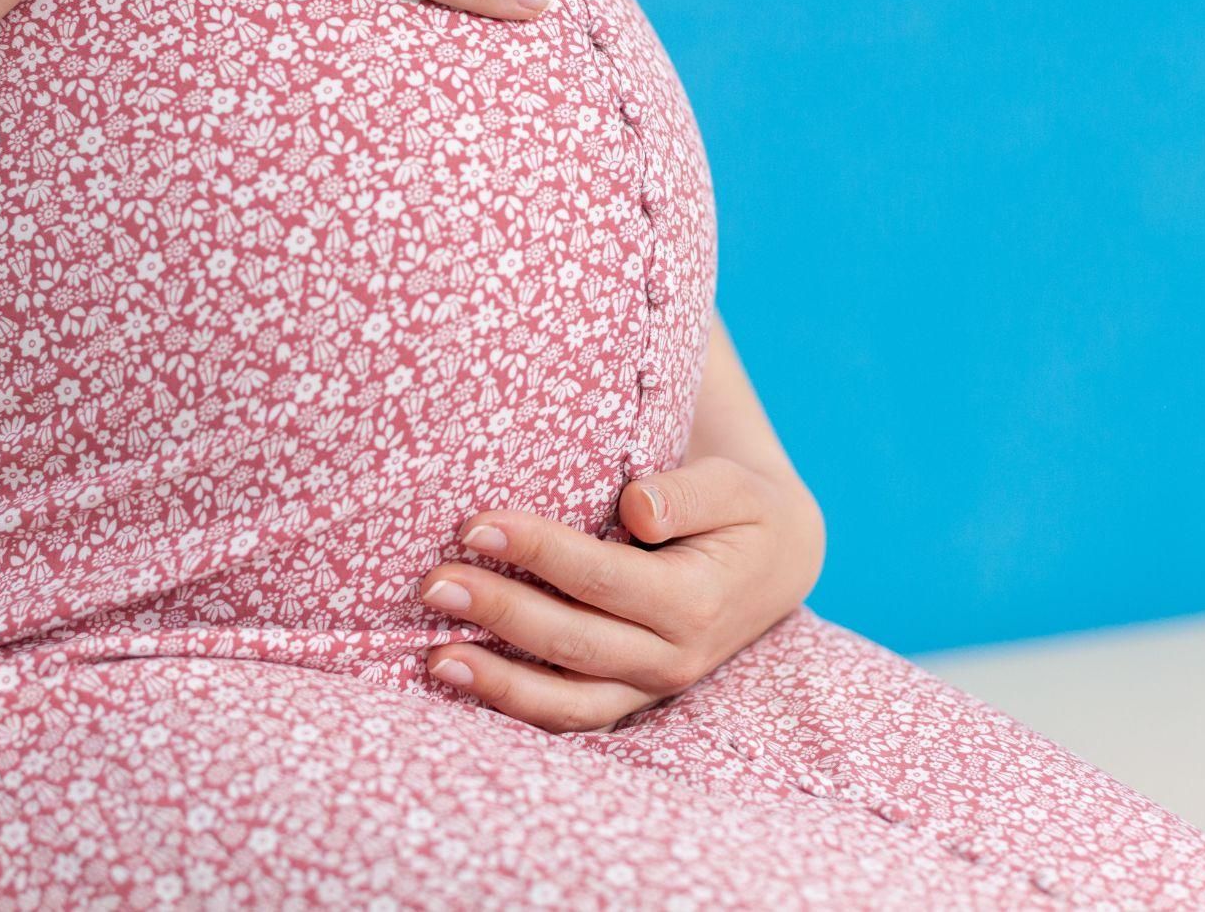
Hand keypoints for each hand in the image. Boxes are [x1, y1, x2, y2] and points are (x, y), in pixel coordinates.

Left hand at [417, 454, 825, 731]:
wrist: (773, 564)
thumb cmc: (741, 513)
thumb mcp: (735, 488)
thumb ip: (688, 493)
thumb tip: (636, 508)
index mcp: (696, 601)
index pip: (603, 579)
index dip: (538, 553)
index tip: (477, 525)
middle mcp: (673, 657)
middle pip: (573, 642)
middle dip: (499, 613)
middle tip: (434, 583)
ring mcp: (649, 688)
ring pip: (567, 702)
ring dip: (496, 682)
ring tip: (431, 656)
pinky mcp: (628, 697)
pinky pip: (567, 717)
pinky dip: (513, 708)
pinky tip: (459, 684)